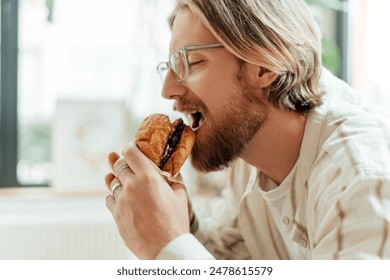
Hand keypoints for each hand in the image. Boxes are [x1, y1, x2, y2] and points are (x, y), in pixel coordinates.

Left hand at [104, 142, 189, 258]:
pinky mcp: (116, 214)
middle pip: (118, 164)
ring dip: (118, 179)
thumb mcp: (180, 194)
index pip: (130, 152)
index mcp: (148, 177)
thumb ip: (173, 176)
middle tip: (127, 162)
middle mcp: (132, 185)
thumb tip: (171, 166)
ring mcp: (121, 200)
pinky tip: (123, 198)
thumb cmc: (175, 221)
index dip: (129, 147)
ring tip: (126, 181)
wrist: (164, 247)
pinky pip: (109, 198)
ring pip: (112, 182)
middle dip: (122, 161)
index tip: (130, 147)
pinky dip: (114, 196)